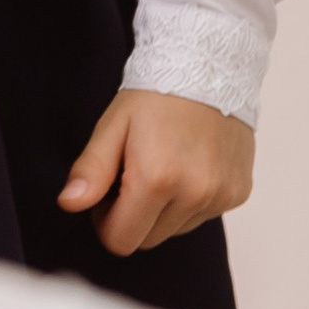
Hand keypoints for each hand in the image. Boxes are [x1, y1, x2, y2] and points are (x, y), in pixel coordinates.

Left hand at [60, 90, 254, 255]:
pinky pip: (203, 216)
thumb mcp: (113, 126)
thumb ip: (91, 170)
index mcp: (157, 180)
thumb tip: (69, 204)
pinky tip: (189, 165)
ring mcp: (220, 197)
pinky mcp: (238, 193)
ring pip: (176, 230)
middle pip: (148, 240)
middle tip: (132, 176)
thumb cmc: (154, 95)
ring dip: (163, 211)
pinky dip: (190, 201)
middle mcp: (194, 195)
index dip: (106, 222)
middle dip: (133, 217)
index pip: (121, 241)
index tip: (108, 194)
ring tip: (163, 166)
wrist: (208, 66)